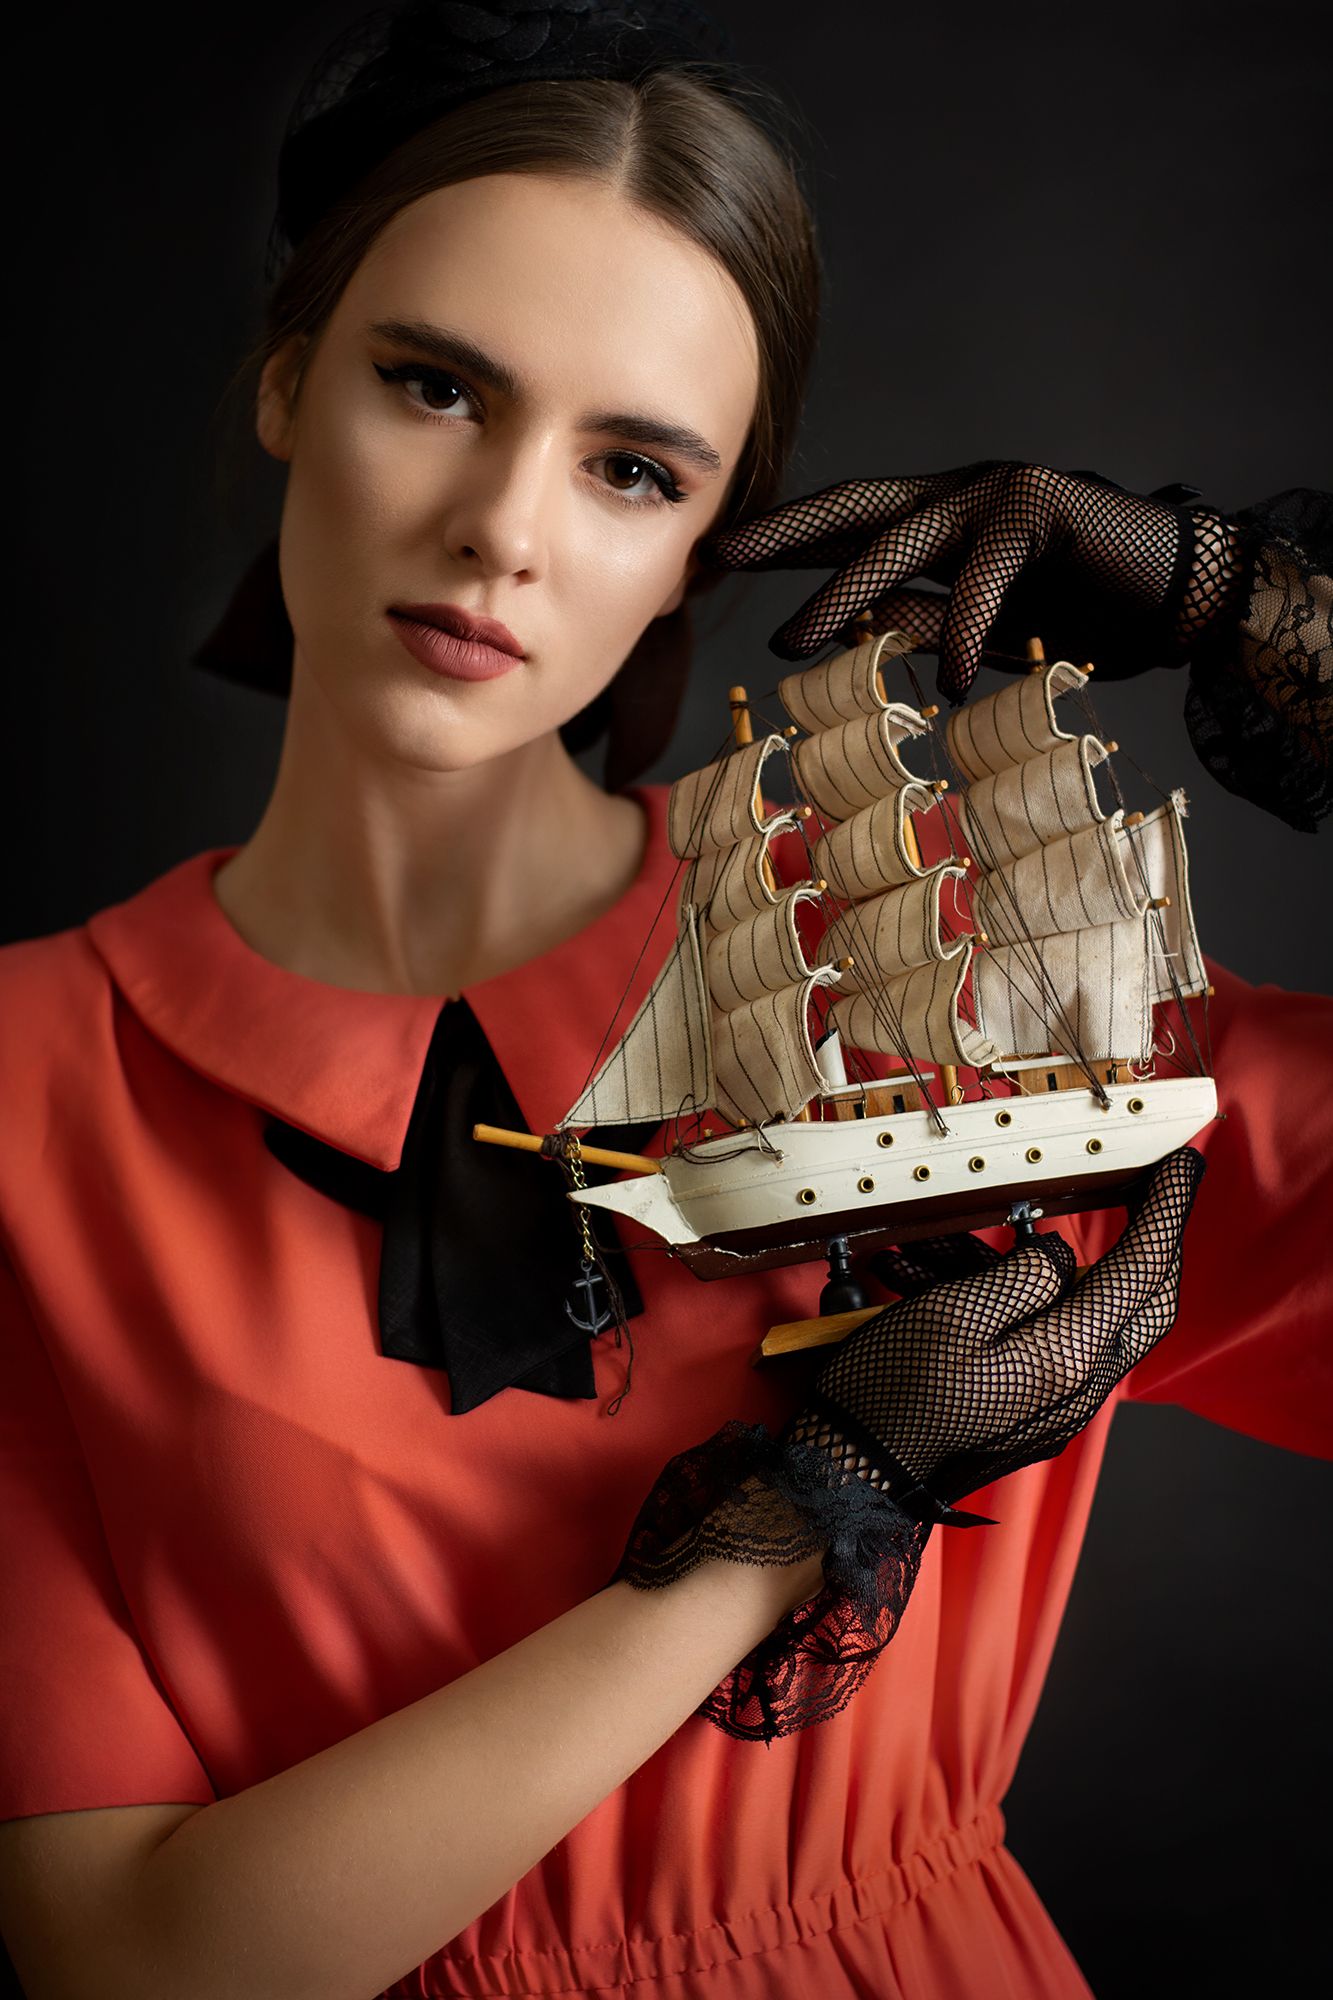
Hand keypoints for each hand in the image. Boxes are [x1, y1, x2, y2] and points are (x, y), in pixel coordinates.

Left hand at [704, 462, 1247, 701]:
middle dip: (781, 534)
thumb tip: (851, 636)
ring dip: (843, 595)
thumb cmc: (1084, 611)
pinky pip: (986, 576)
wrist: (1182, 593)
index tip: (716, 560)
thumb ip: (921, 621)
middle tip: (717, 557)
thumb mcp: (982, 630)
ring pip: (903, 540)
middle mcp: (961, 493)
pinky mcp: (1045, 508)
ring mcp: (1000, 492)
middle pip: (853, 508)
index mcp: (941, 516)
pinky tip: (951, 679)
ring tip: (796, 646)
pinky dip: (964, 627)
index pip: (847, 522)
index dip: (782, 541)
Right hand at [783, 1145, 1206, 1520]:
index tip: (1180, 1166)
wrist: (851, 1473)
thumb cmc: (891, 1394)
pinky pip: (1033, 1334)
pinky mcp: (1023, 1404)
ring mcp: (1051, 1400)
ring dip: (1009, 1268)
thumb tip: (1059, 1256)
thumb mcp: (950, 1315)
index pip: (1140, 1274)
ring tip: (926, 1253)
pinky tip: (920, 1281)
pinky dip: (990, 1300)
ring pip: (1070, 1311)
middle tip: (1138, 1191)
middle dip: (1139, 1242)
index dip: (1164, 1213)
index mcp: (1065, 1358)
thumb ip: (1021, 1278)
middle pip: (1133, 1300)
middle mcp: (1074, 1385)